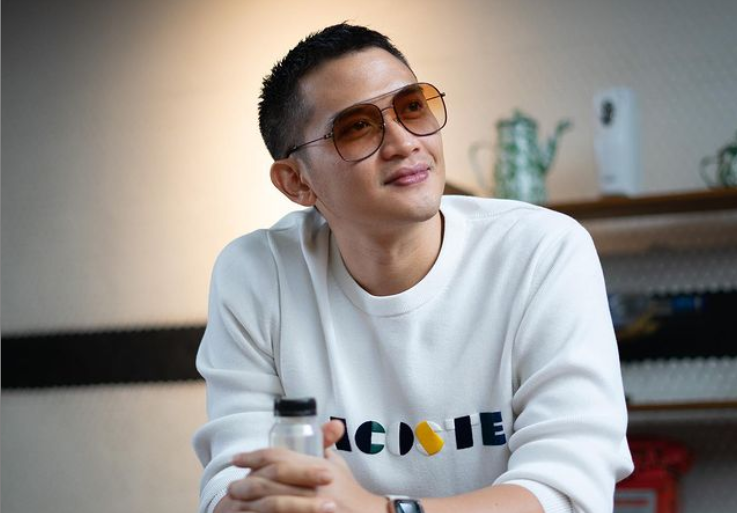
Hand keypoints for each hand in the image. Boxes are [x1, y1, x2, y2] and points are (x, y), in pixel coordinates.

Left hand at [215, 420, 380, 512]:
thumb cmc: (350, 491)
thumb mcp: (337, 465)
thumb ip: (323, 449)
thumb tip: (313, 436)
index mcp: (316, 466)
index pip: (278, 456)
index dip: (254, 455)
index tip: (238, 459)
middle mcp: (311, 486)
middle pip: (269, 478)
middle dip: (246, 482)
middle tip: (232, 485)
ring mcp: (309, 505)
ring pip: (270, 500)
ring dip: (250, 500)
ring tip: (235, 500)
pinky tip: (253, 512)